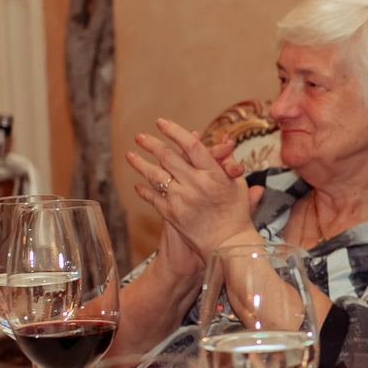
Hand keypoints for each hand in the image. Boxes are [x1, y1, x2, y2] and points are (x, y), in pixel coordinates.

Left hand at [125, 117, 259, 278]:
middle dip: (151, 144)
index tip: (161, 122)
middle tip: (140, 137)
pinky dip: (144, 190)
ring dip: (140, 164)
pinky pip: (153, 198)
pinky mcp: (172, 215)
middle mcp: (197, 185)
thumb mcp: (237, 184)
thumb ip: (227, 161)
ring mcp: (182, 200)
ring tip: (130, 155)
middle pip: (169, 157)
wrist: (228, 244)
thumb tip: (223, 139)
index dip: (175, 131)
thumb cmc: (236, 214)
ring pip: (155, 176)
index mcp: (215, 174)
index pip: (192, 145)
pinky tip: (138, 184)